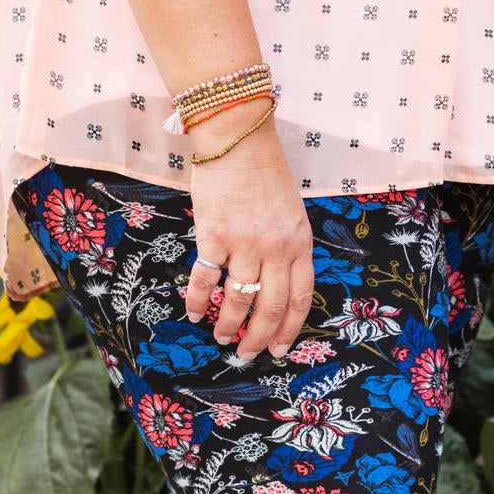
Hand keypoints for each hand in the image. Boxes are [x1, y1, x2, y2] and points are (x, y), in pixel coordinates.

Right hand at [183, 105, 313, 360]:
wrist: (237, 138)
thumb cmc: (265, 171)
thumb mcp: (292, 210)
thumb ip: (288, 245)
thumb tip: (276, 281)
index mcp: (300, 242)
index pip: (300, 297)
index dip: (289, 327)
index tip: (279, 348)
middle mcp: (276, 248)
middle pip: (271, 306)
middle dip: (259, 337)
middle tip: (248, 355)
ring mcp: (245, 244)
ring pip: (238, 300)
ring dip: (229, 325)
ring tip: (221, 338)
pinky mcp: (213, 236)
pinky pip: (205, 279)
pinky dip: (197, 300)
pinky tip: (192, 312)